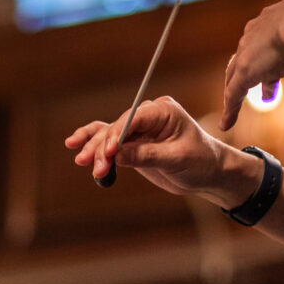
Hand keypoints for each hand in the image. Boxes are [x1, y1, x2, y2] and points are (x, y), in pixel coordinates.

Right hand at [65, 96, 225, 198]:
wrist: (209, 173)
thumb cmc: (201, 161)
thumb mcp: (177, 159)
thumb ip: (147, 155)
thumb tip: (118, 155)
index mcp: (163, 111)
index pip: (133, 118)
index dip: (117, 134)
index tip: (108, 152)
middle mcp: (149, 115)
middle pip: (117, 128)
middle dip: (104, 147)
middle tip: (96, 167)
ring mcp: (139, 129)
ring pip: (109, 134)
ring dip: (96, 148)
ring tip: (82, 161)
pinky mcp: (133, 142)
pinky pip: (110, 140)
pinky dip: (94, 143)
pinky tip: (75, 144)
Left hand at [221, 0, 283, 129]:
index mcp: (276, 19)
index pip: (267, 39)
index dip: (271, 56)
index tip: (277, 68)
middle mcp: (257, 32)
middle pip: (247, 55)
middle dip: (252, 72)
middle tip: (261, 90)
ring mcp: (249, 52)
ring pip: (235, 75)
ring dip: (236, 92)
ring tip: (237, 108)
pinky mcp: (245, 71)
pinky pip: (233, 93)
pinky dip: (230, 109)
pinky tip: (228, 124)